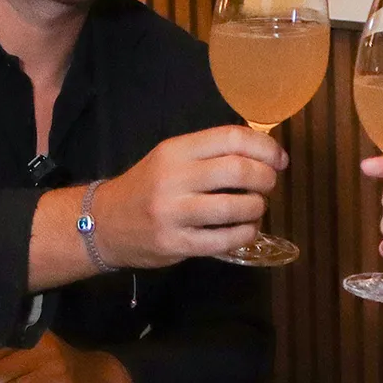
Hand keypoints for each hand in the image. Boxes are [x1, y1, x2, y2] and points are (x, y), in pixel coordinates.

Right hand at [100, 124, 285, 267]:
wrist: (102, 223)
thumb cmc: (147, 187)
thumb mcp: (171, 159)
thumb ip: (210, 154)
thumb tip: (264, 153)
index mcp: (176, 150)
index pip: (231, 138)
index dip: (265, 147)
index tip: (279, 160)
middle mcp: (174, 178)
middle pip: (238, 170)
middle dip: (266, 178)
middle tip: (268, 185)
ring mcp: (173, 213)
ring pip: (235, 207)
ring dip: (257, 208)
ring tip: (255, 208)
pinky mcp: (175, 244)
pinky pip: (224, 240)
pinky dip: (245, 234)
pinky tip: (245, 230)